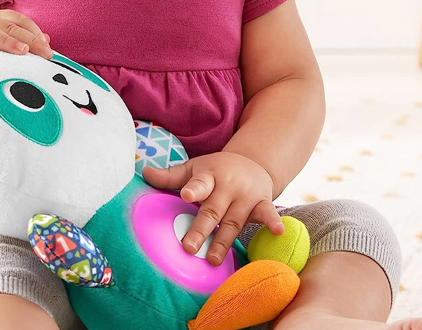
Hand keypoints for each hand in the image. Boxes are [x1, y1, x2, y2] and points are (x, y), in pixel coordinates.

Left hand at [142, 151, 283, 265]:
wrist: (253, 161)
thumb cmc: (215, 170)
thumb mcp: (194, 168)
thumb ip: (170, 176)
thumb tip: (143, 173)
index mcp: (208, 175)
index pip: (200, 183)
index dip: (194, 189)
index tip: (186, 196)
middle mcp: (228, 186)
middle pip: (213, 210)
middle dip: (201, 229)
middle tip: (188, 247)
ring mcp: (246, 196)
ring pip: (233, 221)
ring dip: (224, 241)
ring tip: (213, 260)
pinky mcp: (262, 203)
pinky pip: (267, 214)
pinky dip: (273, 222)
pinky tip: (278, 232)